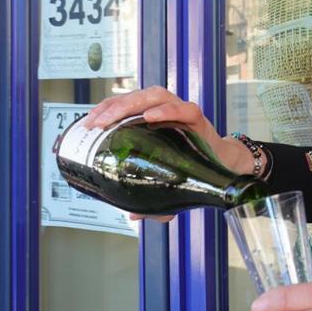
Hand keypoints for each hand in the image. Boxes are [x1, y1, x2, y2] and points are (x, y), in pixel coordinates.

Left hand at [82, 86, 254, 220]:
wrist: (223, 166)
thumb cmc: (190, 166)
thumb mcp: (166, 183)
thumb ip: (150, 197)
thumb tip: (133, 215)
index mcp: (150, 119)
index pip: (122, 104)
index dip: (104, 109)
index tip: (88, 123)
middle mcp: (163, 110)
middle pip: (134, 97)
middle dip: (112, 107)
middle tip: (97, 124)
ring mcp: (180, 112)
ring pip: (154, 95)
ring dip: (133, 104)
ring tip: (116, 117)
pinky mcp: (198, 119)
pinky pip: (183, 108)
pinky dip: (167, 110)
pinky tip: (151, 117)